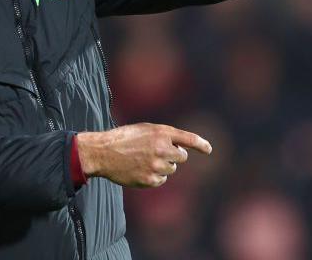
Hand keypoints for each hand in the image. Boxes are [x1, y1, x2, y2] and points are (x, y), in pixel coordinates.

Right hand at [76, 123, 211, 187]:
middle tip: (158, 153)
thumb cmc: (123, 139)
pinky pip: (162, 180)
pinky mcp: (150, 180)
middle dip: (174, 156)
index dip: (201, 144)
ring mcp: (156, 165)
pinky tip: (140, 170)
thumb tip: (182, 150)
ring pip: (171, 170)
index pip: (188, 139)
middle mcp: (162, 148)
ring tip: (144, 161)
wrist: (103, 152)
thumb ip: (164, 136)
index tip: (208, 149)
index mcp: (161, 132)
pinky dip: (154, 177)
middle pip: (181, 157)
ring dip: (163, 166)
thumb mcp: (145, 130)